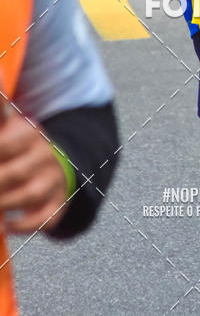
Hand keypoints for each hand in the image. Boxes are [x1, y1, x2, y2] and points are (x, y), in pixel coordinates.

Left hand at [0, 103, 67, 233]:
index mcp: (29, 134)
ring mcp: (52, 180)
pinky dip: (24, 225)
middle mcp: (44, 155)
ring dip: (3, 203)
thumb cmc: (22, 145)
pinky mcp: (57, 204)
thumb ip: (0, 108)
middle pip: (13, 174)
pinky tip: (6, 225)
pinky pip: (44, 218)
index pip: (6, 144)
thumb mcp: (11, 124)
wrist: (60, 163)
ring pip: (27, 196)